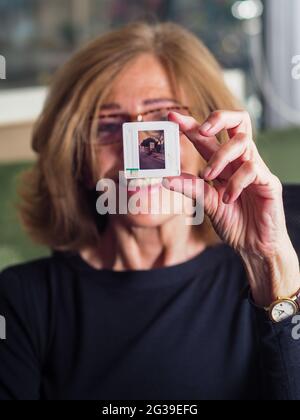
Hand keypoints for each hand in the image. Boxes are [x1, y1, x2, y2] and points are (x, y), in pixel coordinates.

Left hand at [164, 110, 299, 306]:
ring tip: (208, 177)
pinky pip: (252, 169)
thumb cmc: (233, 222)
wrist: (253, 246)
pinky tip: (227, 198)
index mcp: (226, 164)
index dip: (191, 125)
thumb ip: (190, 188)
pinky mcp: (268, 183)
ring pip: (242, 143)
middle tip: (201, 131)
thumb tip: (165, 177)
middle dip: (218, 118)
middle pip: (238, 121)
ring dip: (220, 158)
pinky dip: (235, 182)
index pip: (209, 137)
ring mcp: (257, 169)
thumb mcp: (207, 203)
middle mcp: (241, 161)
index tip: (171, 117)